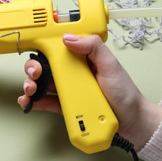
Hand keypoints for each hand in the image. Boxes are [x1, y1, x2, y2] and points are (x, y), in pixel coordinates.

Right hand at [18, 34, 161, 150]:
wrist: (132, 122)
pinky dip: (35, 102)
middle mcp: (72, 73)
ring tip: (31, 91)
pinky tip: (29, 102)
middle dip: (33, 70)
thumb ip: (93, 47)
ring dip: (31, 85)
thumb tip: (68, 38)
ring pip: (42, 84)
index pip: (57, 50)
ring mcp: (68, 90)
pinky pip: (47, 102)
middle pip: (44, 67)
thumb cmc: (124, 93)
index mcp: (81, 60)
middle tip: (35, 75)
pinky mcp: (66, 106)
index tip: (38, 54)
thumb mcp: (111, 65)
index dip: (43, 50)